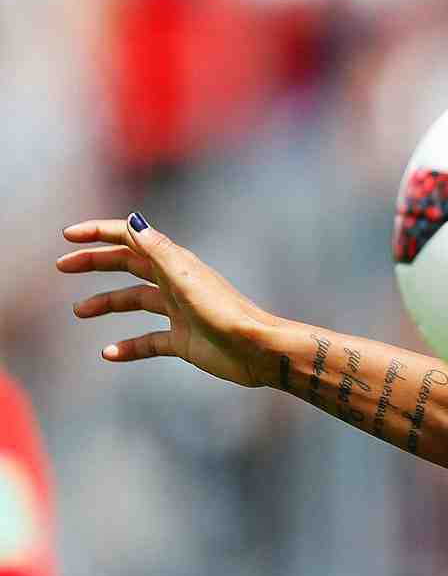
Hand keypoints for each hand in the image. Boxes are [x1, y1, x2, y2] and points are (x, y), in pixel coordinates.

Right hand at [58, 215, 278, 387]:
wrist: (258, 350)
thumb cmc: (225, 313)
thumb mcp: (187, 279)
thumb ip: (158, 251)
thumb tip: (133, 221)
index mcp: (176, 264)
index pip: (132, 239)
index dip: (100, 233)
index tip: (68, 236)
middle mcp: (175, 284)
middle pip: (128, 266)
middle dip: (95, 263)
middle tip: (63, 266)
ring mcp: (179, 312)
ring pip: (134, 302)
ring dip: (106, 303)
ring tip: (80, 311)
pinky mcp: (183, 340)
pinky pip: (148, 341)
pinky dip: (128, 347)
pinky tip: (109, 354)